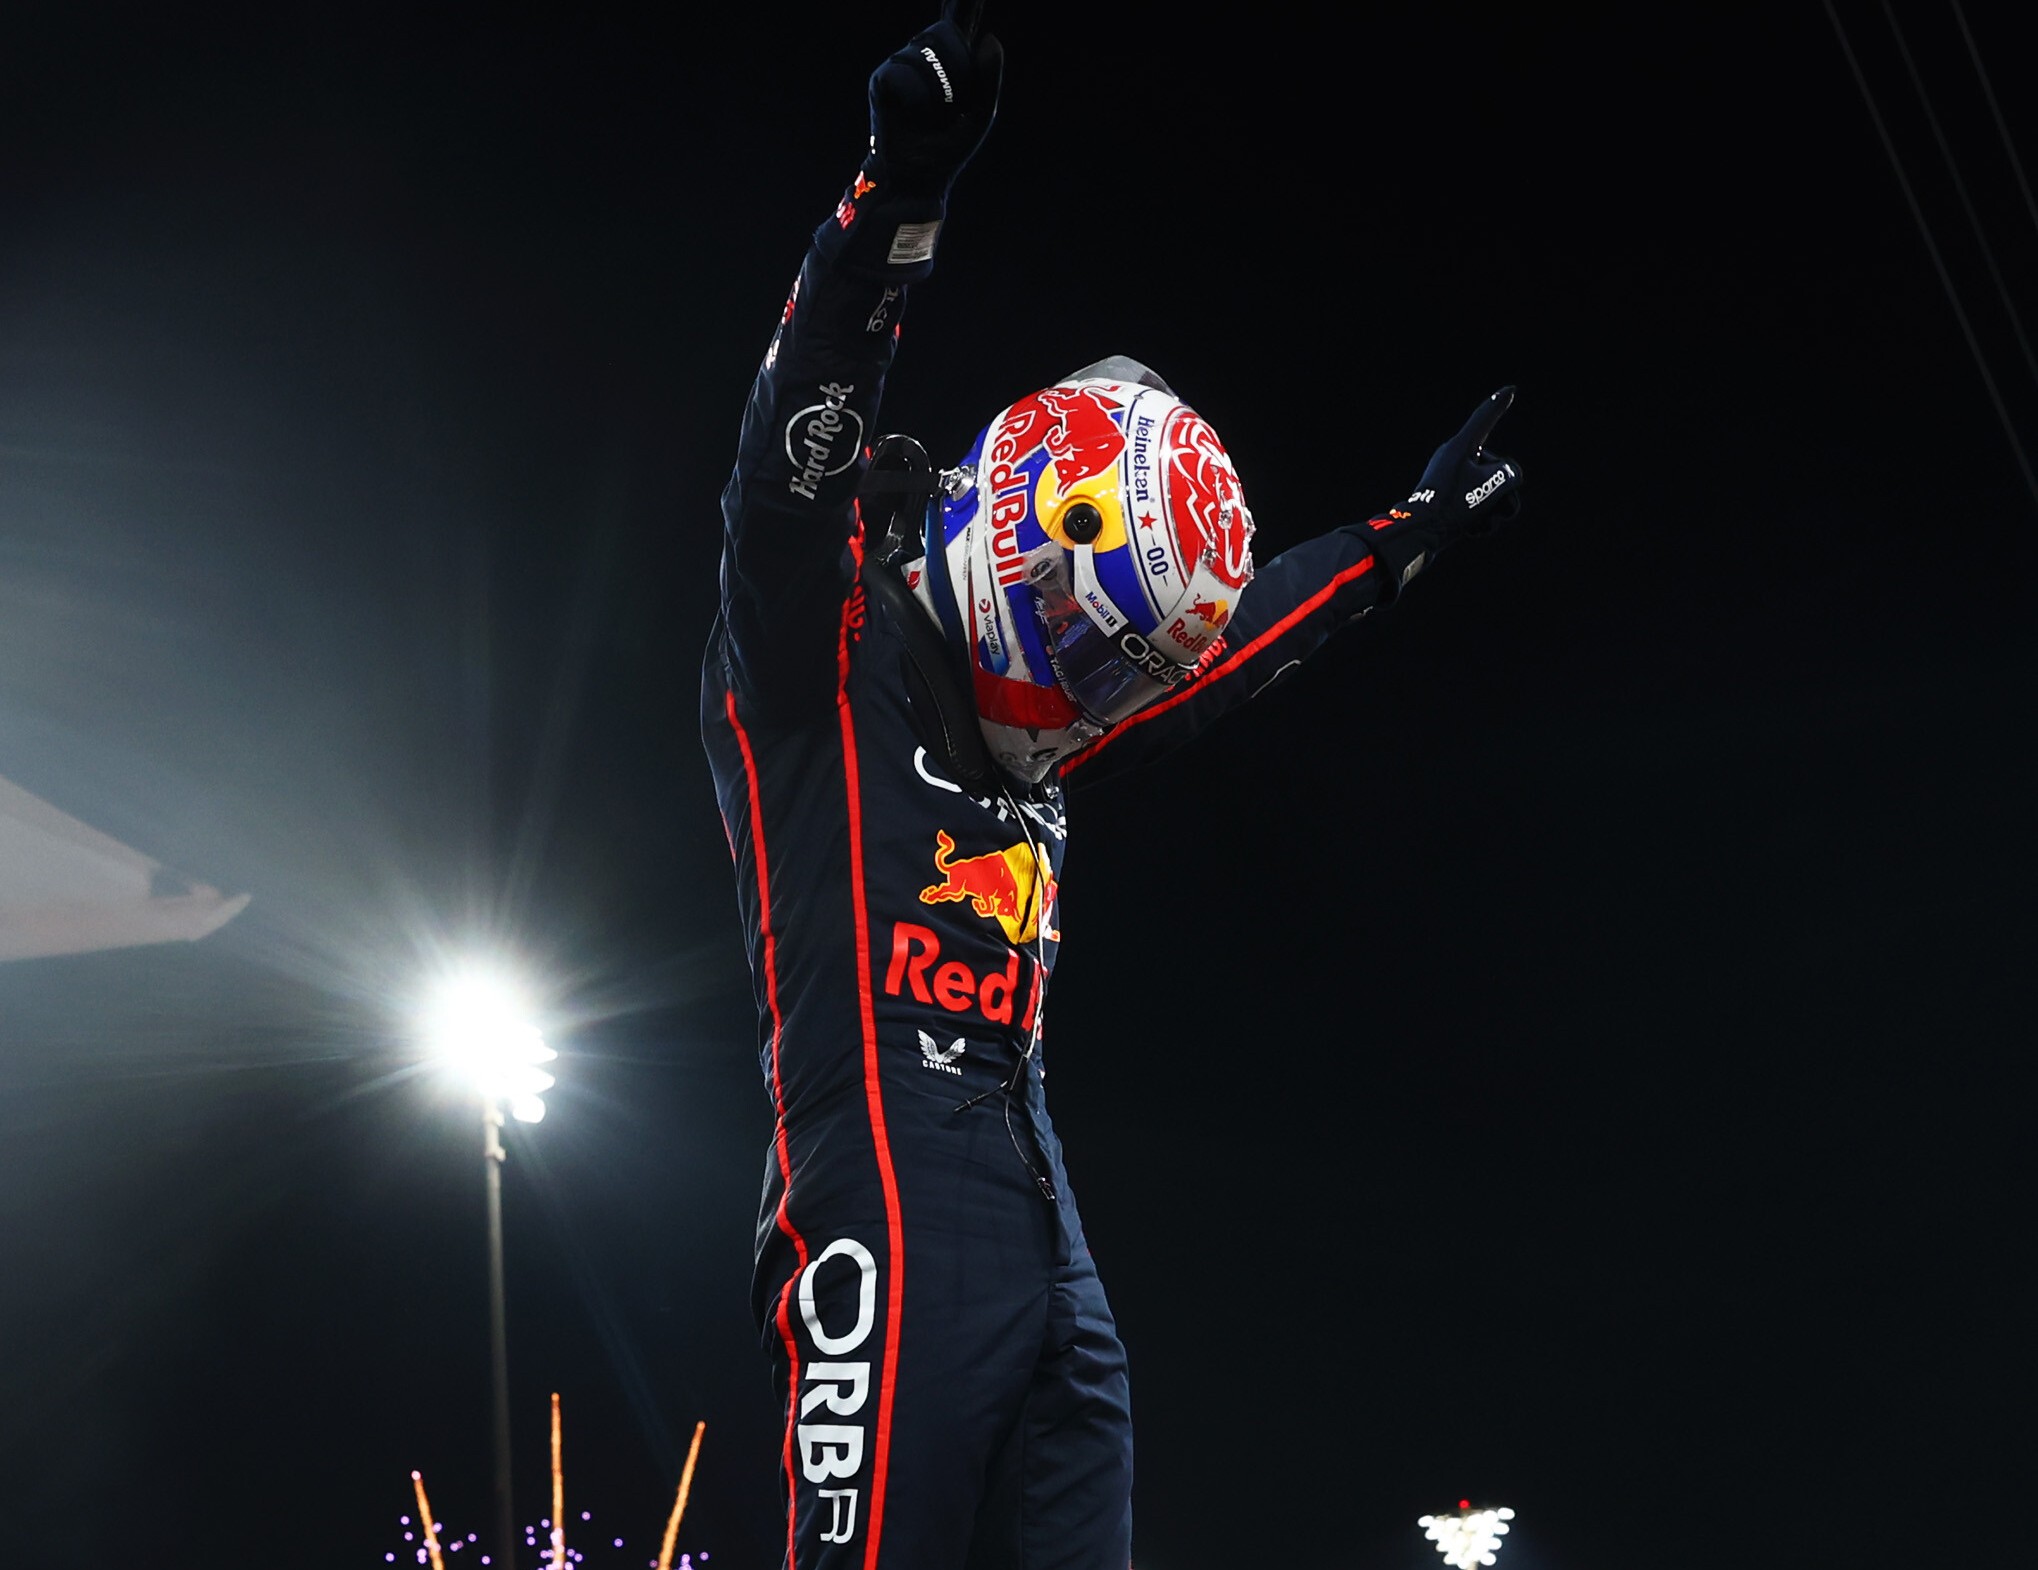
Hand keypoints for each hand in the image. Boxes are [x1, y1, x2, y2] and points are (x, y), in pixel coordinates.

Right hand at [867, 0, 1004, 198]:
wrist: (920, 177)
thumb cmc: (949, 147)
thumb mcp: (981, 112)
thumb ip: (989, 77)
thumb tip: (989, 38)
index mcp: (949, 60)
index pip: (956, 19)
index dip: (962, 1)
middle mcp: (923, 56)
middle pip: (946, 34)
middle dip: (959, 72)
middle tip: (954, 107)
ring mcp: (900, 64)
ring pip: (927, 55)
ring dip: (940, 92)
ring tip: (932, 116)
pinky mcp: (882, 79)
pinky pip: (906, 73)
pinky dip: (918, 99)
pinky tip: (913, 116)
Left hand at [1412, 386, 1522, 531]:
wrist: (1420, 535)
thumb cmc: (1453, 506)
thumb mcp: (1491, 485)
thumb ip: (1509, 473)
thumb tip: (1505, 479)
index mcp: (1460, 447)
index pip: (1484, 419)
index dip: (1499, 404)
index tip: (1510, 389)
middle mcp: (1454, 459)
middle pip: (1496, 469)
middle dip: (1503, 494)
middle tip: (1492, 510)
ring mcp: (1450, 480)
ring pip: (1489, 492)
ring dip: (1493, 512)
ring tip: (1481, 523)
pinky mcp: (1448, 501)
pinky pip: (1475, 506)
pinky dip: (1480, 521)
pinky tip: (1471, 531)